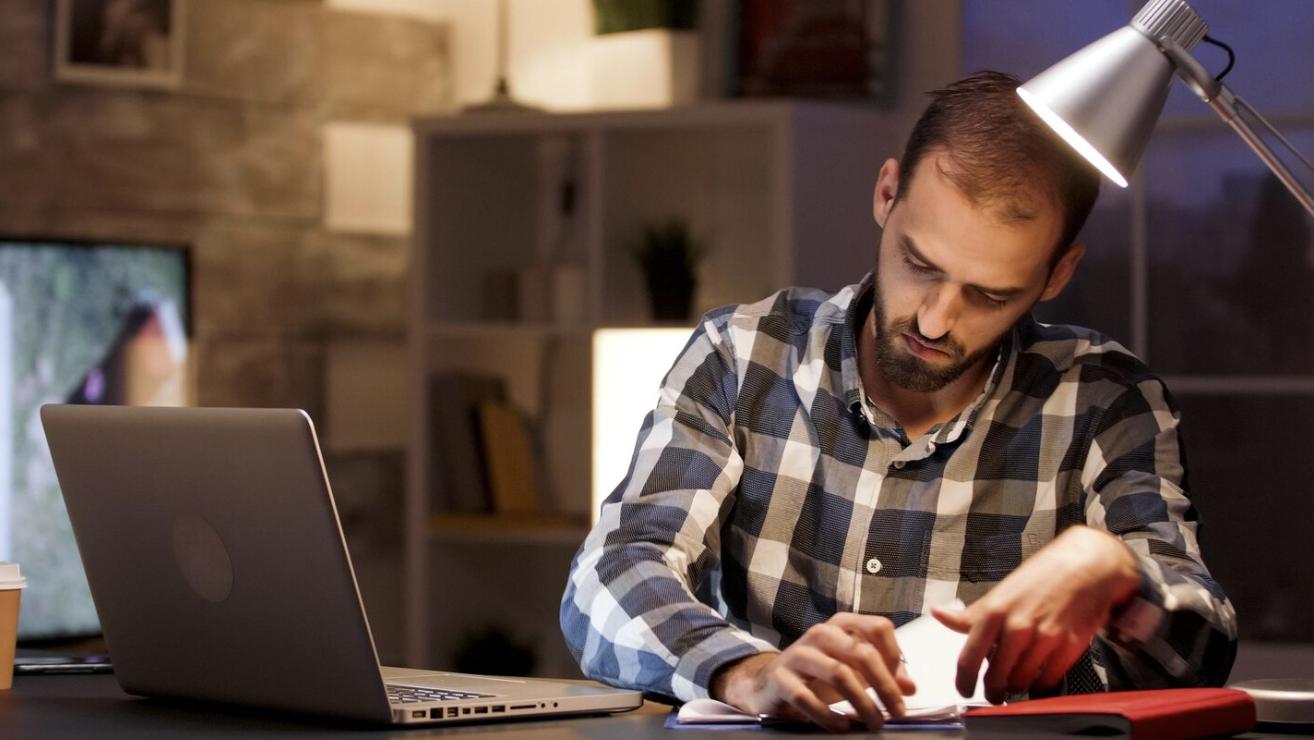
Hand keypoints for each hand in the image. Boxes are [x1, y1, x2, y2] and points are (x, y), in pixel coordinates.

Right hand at [710, 613, 916, 731]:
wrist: (770, 682)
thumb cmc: (819, 674)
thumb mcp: (854, 670)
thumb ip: (884, 674)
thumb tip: (910, 688)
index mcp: (841, 625)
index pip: (878, 627)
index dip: (895, 656)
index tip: (902, 685)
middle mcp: (820, 633)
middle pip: (862, 653)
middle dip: (885, 686)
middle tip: (897, 713)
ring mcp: (798, 654)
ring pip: (839, 674)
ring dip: (862, 703)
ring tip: (874, 724)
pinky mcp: (781, 679)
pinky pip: (806, 698)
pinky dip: (828, 716)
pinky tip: (842, 727)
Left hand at [932, 525, 1139, 703]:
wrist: (1087, 566)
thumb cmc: (1041, 577)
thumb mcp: (1000, 592)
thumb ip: (971, 614)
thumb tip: (938, 615)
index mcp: (994, 612)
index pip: (968, 658)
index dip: (964, 682)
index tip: (965, 691)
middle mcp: (1017, 627)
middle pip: (996, 677)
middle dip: (993, 690)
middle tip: (994, 693)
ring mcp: (1045, 638)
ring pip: (1021, 682)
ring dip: (1017, 686)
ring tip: (1016, 681)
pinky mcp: (1070, 647)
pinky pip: (1048, 680)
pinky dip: (1040, 684)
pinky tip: (1038, 676)